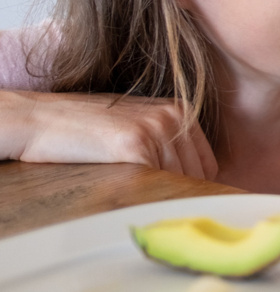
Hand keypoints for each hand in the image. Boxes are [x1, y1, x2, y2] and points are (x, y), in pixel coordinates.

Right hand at [11, 91, 217, 179]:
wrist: (41, 118)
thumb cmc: (86, 126)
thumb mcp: (137, 124)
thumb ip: (167, 144)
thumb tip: (192, 180)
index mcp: (179, 109)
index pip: (207, 164)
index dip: (192, 186)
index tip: (173, 198)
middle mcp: (173, 116)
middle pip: (198, 176)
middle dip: (179, 194)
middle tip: (153, 201)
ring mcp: (156, 129)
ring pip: (179, 182)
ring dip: (162, 196)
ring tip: (136, 194)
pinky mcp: (136, 145)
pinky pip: (158, 183)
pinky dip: (148, 195)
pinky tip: (129, 192)